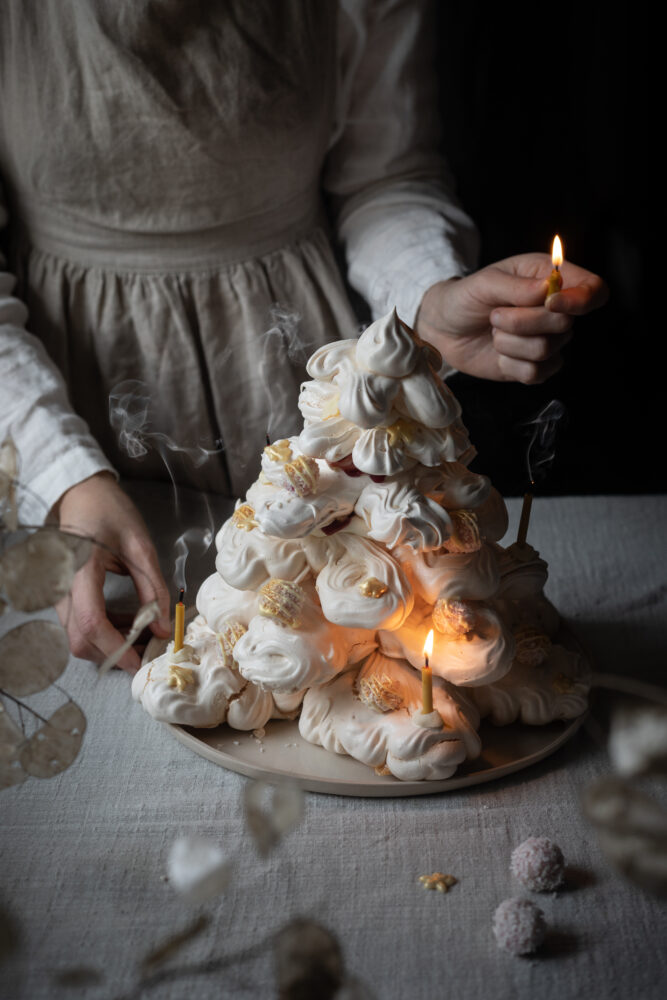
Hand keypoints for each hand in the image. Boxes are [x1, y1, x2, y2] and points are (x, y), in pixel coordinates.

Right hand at [53, 472, 170, 672]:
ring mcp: (56, 593)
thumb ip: (154, 588)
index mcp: (80, 570)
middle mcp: (61, 587)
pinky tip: (128, 622)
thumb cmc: (111, 513)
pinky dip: (103, 631)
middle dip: (114, 653)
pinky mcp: (60, 596)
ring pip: (77, 637)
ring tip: (144, 632)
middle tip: (149, 648)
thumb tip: (164, 628)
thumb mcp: (141, 546)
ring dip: (109, 644)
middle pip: (80, 639)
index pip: (92, 622)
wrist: (81, 493)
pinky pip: (78, 625)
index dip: (116, 648)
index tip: (141, 662)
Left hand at [416, 253, 607, 383]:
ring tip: (494, 331)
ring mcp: (546, 340)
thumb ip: (516, 286)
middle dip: (525, 322)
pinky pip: (536, 372)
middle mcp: (554, 310)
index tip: (551, 302)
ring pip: (548, 349)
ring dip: (511, 342)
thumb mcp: (484, 283)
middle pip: (565, 324)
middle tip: (495, 316)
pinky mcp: (533, 367)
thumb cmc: (465, 298)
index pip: (594, 289)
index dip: (581, 299)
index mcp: (550, 278)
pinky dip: (510, 363)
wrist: (442, 329)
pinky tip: (498, 353)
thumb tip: (548, 289)